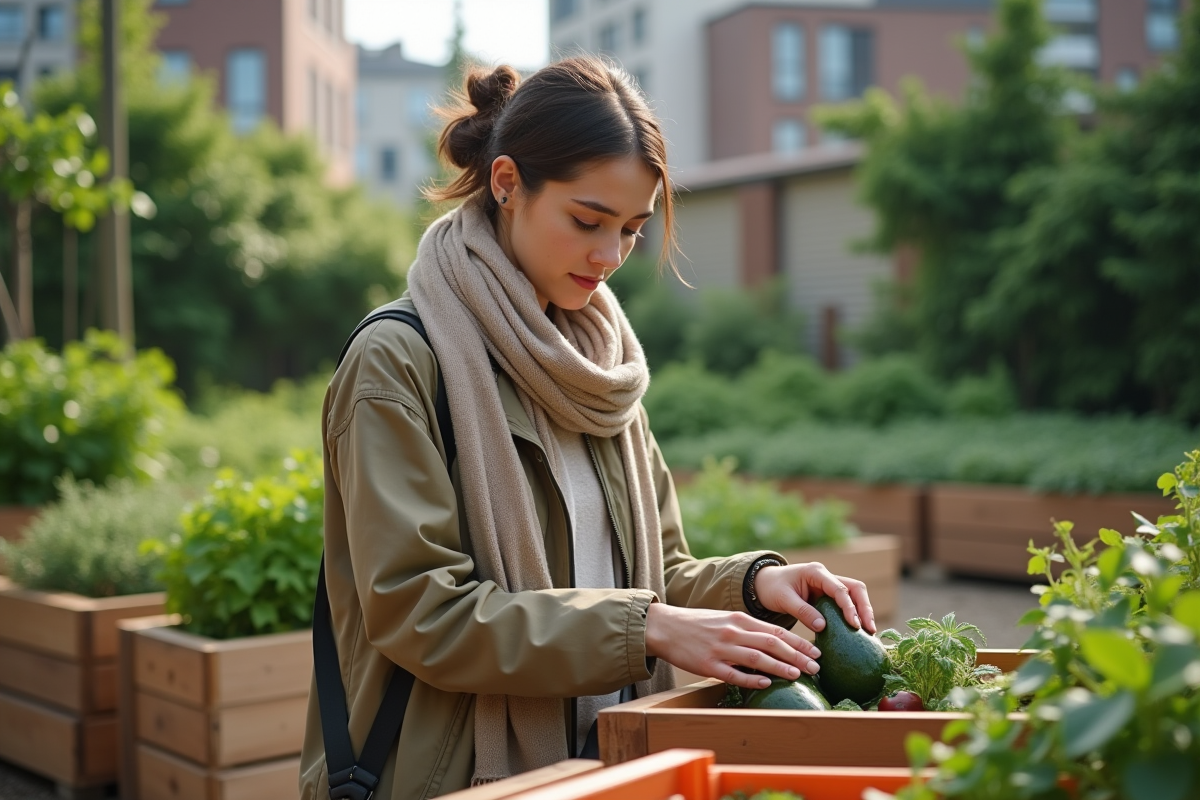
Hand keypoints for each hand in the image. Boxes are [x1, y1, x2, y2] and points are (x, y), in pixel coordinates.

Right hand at [644, 603, 821, 690]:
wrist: (665, 627)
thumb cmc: (698, 624)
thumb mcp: (725, 619)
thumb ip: (748, 629)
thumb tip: (775, 642)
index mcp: (739, 619)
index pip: (776, 631)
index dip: (799, 642)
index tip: (817, 651)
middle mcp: (733, 632)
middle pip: (772, 644)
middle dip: (797, 656)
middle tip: (816, 667)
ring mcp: (721, 649)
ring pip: (757, 658)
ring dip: (780, 667)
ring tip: (798, 675)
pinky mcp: (708, 665)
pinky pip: (733, 674)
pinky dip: (751, 679)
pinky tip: (766, 683)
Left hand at [754, 562, 875, 635]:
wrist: (765, 584)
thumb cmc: (772, 588)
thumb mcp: (783, 599)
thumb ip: (802, 611)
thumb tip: (822, 627)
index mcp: (816, 572)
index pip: (839, 588)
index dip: (849, 607)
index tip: (854, 625)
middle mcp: (826, 576)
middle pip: (855, 588)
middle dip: (865, 608)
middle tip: (870, 629)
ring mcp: (829, 585)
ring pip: (855, 595)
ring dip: (863, 612)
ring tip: (869, 633)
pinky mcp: (829, 596)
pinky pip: (847, 603)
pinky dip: (854, 615)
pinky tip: (859, 631)